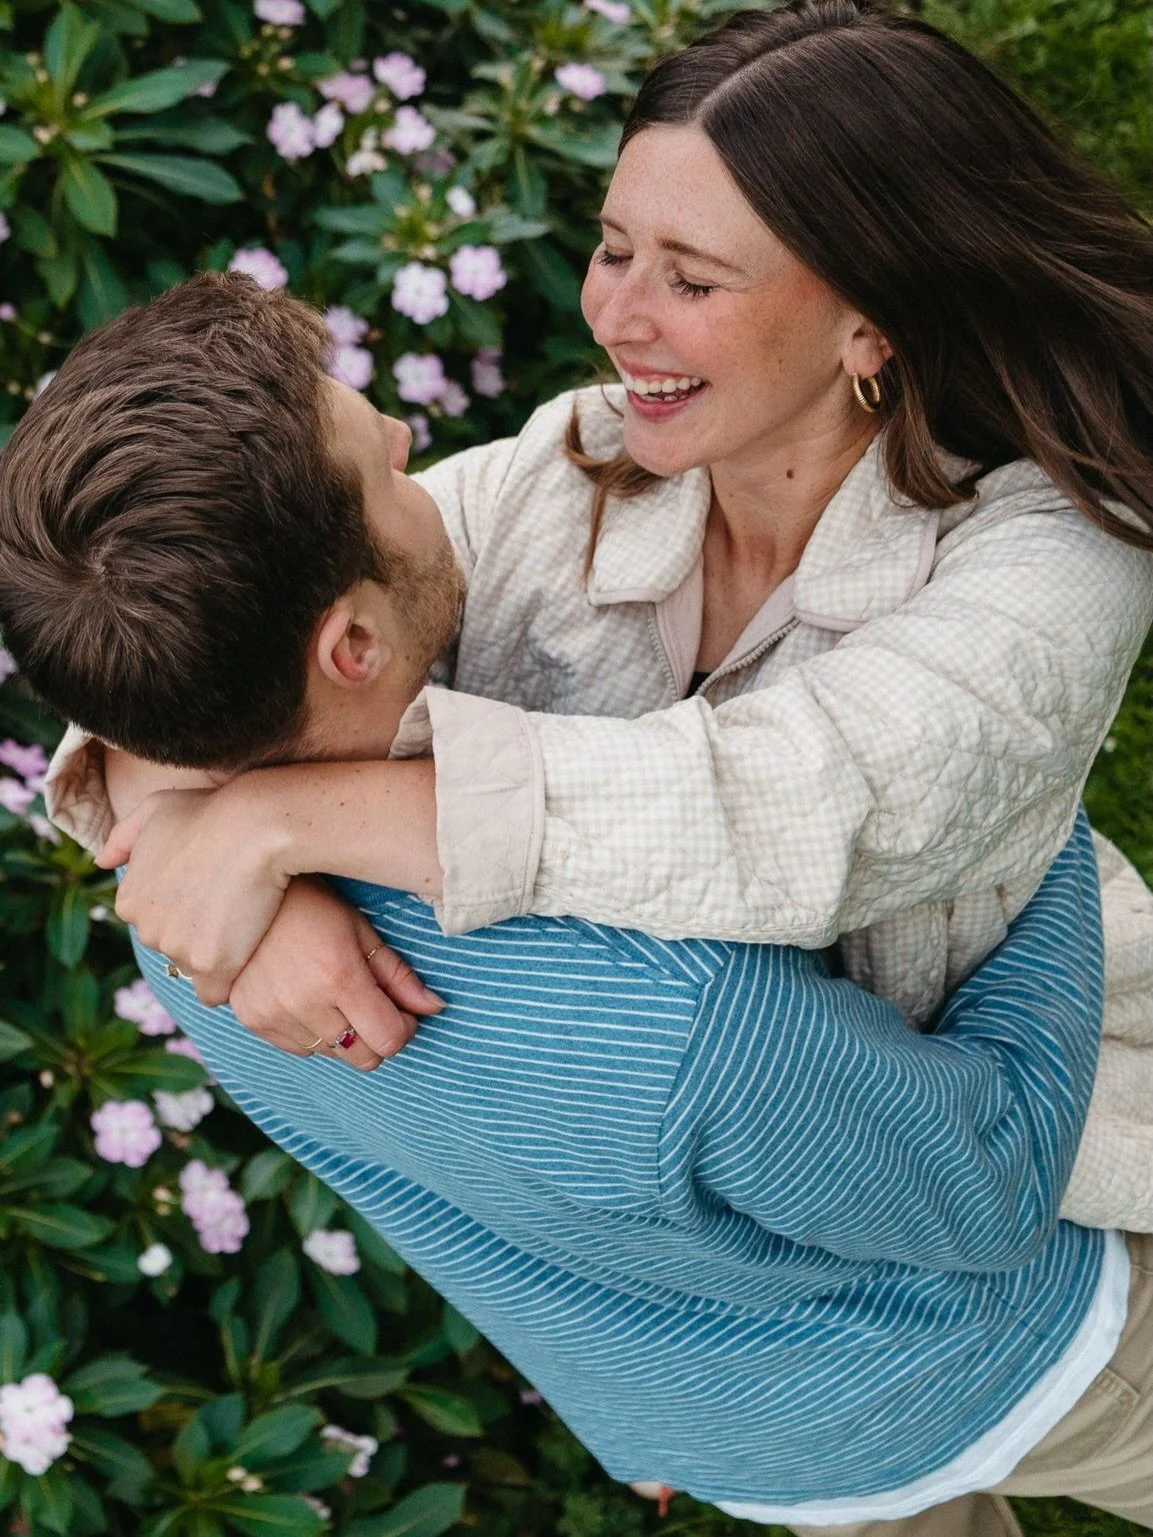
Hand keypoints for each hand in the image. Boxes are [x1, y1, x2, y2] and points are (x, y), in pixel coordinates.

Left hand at [98, 783, 290, 1005]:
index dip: (185, 911)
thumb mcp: (157, 808)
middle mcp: (146, 929)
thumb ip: (125, 836)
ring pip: (196, 968)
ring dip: (217, 956)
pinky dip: (228, 981)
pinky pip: (214, 993)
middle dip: (198, 935)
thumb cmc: (211, 811)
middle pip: (174, 948)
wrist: (255, 826)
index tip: (211, 894)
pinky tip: (245, 959)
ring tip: (245, 925)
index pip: (154, 923)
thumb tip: (102, 863)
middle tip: (232, 906)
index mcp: (129, 900)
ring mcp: (177, 949)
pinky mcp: (211, 964)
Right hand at [229, 877, 444, 1068]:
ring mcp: (274, 1015)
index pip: (388, 1039)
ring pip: (331, 1054)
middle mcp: (305, 1003)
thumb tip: (435, 1008)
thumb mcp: (361, 931)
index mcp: (339, 976)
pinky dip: (313, 1034)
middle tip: (375, 1009)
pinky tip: (309, 1000)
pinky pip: (299, 1050)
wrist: (245, 895)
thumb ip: (399, 976)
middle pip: (362, 1058)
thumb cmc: (312, 906)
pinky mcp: (253, 1021)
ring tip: (335, 996)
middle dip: (378, 1038)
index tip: (403, 1013)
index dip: (404, 1030)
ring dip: (344, 1035)